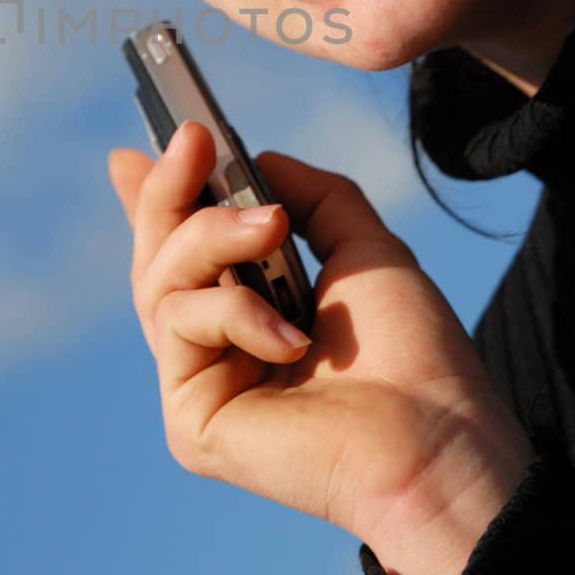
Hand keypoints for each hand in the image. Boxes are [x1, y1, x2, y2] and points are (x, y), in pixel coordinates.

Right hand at [109, 122, 535, 574]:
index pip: (182, 253)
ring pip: (159, 284)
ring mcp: (198, 384)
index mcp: (250, 314)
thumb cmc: (410, 354)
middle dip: (168, 192)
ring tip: (269, 227)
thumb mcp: (362, 247)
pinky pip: (182, 327)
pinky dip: (236, 313)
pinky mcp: (190, 420)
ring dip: (211, 237)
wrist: (437, 435)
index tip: (138, 151)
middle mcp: (215, 350)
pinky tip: (292, 338)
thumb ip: (311, 197)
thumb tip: (255, 158)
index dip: (154, 200)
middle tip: (191, 139)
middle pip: (157, 259)